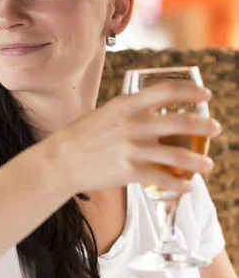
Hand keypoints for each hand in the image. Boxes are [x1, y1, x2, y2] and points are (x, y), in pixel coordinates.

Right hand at [52, 81, 221, 195]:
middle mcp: (133, 124)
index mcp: (127, 104)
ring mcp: (132, 148)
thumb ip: (129, 110)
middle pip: (181, 122)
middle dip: (205, 125)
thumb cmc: (81, 136)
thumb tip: (150, 108)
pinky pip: (163, 179)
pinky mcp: (130, 171)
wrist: (60, 161)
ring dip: (199, 160)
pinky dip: (179, 185)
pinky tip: (187, 187)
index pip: (167, 90)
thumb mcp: (105, 113)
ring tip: (208, 164)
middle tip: (215, 127)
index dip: (191, 91)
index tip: (206, 93)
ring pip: (178, 155)